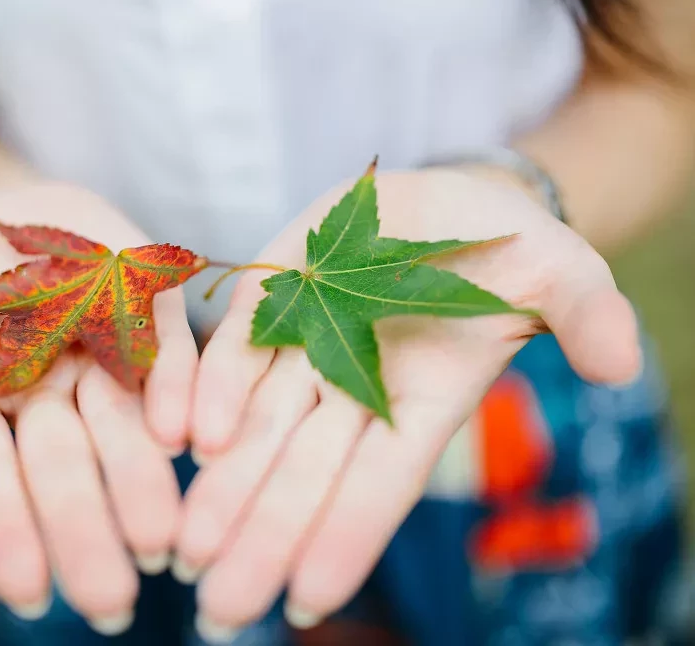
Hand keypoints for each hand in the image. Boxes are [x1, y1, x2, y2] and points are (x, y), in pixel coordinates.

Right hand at [0, 182, 197, 632]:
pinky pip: (165, 350)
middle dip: (88, 532)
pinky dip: (177, 389)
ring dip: (143, 482)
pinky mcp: (142, 307)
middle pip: (67, 470)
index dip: (10, 534)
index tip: (34, 596)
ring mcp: (99, 354)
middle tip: (116, 604)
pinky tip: (185, 436)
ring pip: (123, 427)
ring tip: (165, 538)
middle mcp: (45, 396)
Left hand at [176, 168, 640, 636]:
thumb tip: (619, 363)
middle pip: (303, 476)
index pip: (381, 485)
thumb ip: (586, 311)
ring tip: (187, 552)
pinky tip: (186, 440)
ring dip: (222, 491)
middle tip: (218, 610)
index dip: (346, 539)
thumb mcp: (559, 270)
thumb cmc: (505, 250)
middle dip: (263, 540)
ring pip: (256, 431)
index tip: (303, 602)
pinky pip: (234, 352)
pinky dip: (210, 392)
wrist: (441, 202)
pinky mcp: (270, 302)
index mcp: (423, 401)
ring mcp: (306, 349)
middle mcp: (355, 389)